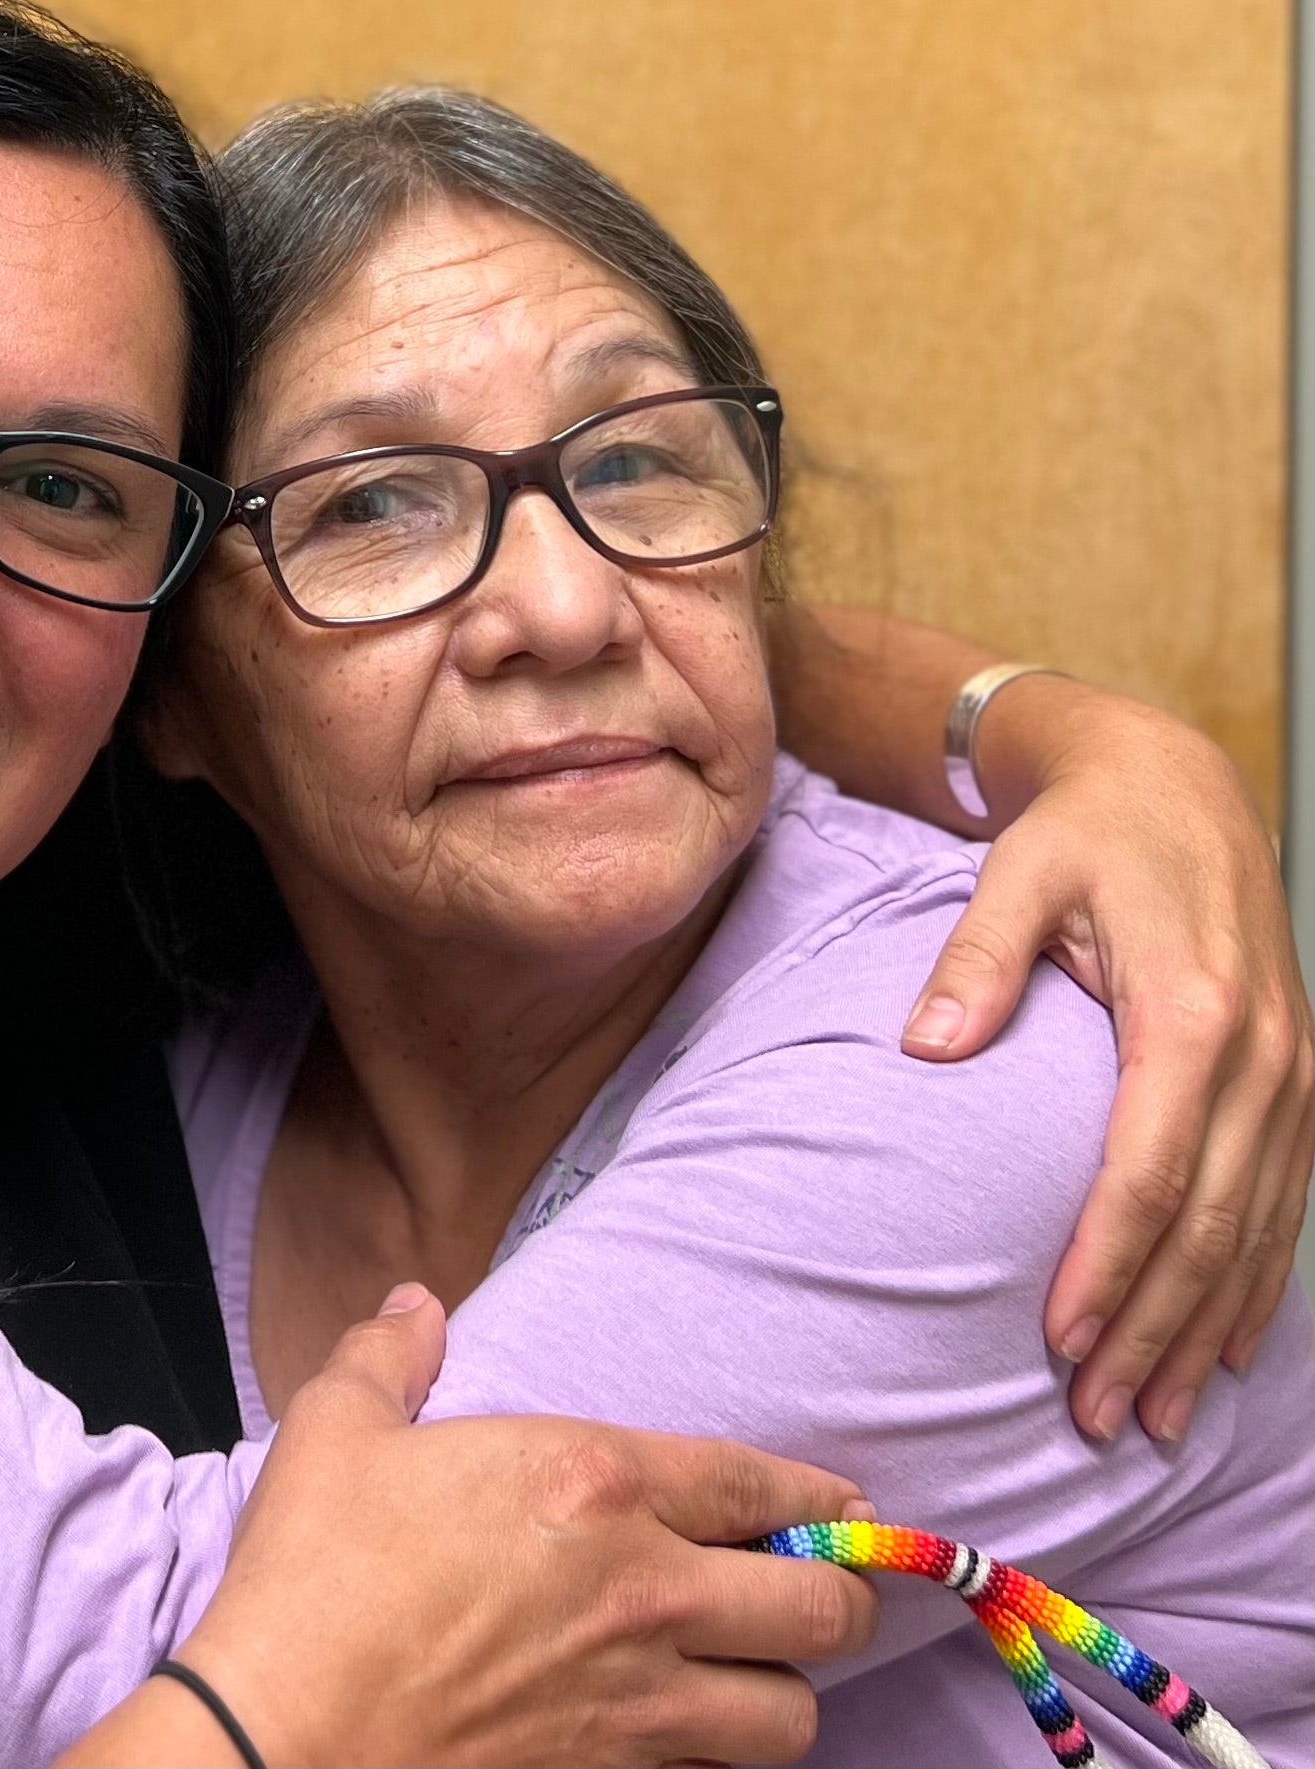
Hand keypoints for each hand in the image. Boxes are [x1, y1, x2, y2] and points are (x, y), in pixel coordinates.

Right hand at [172, 1287, 876, 1767]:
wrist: (283, 1733)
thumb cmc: (313, 1575)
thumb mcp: (339, 1428)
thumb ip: (390, 1354)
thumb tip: (414, 1305)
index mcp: (592, 1481)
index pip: (757, 1481)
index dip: (819, 1493)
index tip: (848, 1502)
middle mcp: (643, 1589)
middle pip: (820, 1608)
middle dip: (842, 1596)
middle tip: (823, 1588)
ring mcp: (635, 1701)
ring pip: (792, 1715)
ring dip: (787, 1689)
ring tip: (759, 1668)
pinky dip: (720, 1756)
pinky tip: (690, 1731)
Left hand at [901, 676, 1312, 1443]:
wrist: (1174, 784)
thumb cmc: (1085, 832)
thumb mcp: (1018, 872)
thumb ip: (975, 960)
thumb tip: (925, 1046)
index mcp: (1190, 1013)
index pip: (1151, 1170)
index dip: (1107, 1265)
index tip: (1060, 1340)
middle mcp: (1263, 1055)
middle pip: (1211, 1224)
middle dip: (1155, 1329)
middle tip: (1104, 1418)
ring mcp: (1293, 1072)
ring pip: (1259, 1230)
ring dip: (1208, 1329)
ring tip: (1159, 1415)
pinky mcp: (1298, 1080)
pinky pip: (1287, 1201)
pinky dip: (1256, 1282)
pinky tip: (1223, 1345)